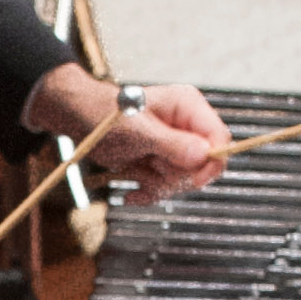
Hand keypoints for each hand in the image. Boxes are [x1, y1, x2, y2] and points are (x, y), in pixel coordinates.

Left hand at [26, 70, 232, 204]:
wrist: (80, 123)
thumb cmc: (105, 117)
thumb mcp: (137, 132)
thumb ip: (171, 143)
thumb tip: (203, 155)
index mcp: (188, 106)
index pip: (220, 138)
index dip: (212, 162)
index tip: (193, 181)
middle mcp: (186, 125)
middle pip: (204, 164)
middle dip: (175, 176)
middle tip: (149, 168)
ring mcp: (176, 145)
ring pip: (185, 180)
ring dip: (158, 185)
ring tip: (134, 173)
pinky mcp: (164, 161)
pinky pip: (169, 187)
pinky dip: (149, 192)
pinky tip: (131, 192)